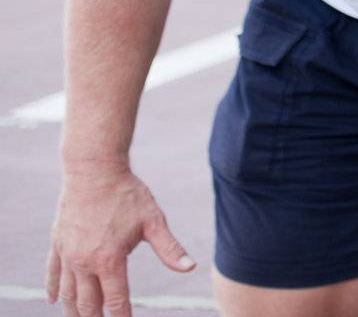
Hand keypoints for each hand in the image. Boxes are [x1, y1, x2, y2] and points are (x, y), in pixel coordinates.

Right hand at [46, 165, 194, 315]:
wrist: (94, 171)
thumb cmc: (127, 194)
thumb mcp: (153, 221)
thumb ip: (169, 248)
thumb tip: (190, 267)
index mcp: (110, 260)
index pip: (116, 300)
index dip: (121, 316)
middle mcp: (84, 262)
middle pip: (87, 303)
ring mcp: (68, 254)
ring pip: (67, 294)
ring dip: (73, 310)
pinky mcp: (57, 244)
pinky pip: (52, 274)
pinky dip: (53, 290)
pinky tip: (54, 300)